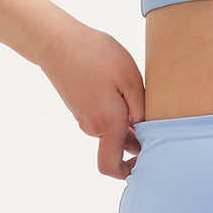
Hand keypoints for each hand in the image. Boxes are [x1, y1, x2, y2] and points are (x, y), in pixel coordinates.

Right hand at [38, 19, 144, 179]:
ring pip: (112, 129)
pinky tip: (122, 85)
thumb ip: (141, 109)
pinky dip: (116, 109)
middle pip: (118, 146)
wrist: (57, 41)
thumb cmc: (97, 55)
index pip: (112, 167)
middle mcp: (93, 127)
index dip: (129, 171)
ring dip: (127, 120)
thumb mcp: (131, 78)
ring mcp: (83, 117)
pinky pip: (103, 116)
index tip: (147, 160)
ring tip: (139, 92)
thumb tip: (146, 131)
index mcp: (107, 124)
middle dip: (137, 138)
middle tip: (156, 117)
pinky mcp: (79, 106)